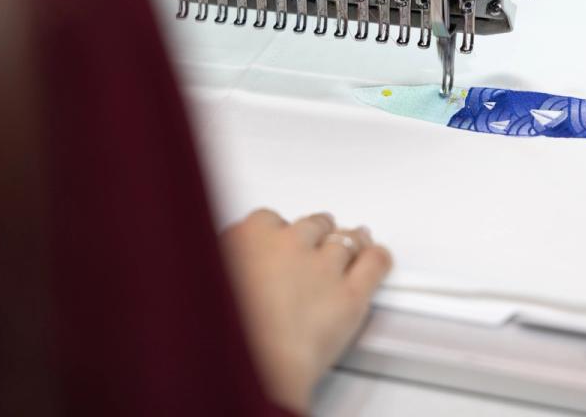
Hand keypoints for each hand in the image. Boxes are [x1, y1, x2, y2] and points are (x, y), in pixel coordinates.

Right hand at [221, 209, 391, 413]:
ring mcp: (323, 267)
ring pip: (345, 242)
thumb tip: (230, 271)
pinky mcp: (350, 295)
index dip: (276, 232)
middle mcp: (288, 244)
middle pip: (312, 225)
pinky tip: (378, 258)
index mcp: (248, 237)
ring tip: (355, 240)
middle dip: (316, 232)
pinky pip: (373, 265)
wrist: (254, 365)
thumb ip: (227, 269)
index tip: (276, 240)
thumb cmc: (226, 333)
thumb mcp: (208, 288)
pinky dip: (378, 259)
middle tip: (317, 240)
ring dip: (351, 240)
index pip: (267, 220)